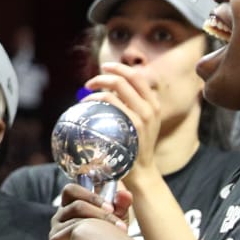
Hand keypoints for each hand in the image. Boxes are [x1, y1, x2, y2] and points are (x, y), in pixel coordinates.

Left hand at [82, 65, 163, 183]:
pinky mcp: (132, 126)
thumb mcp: (141, 122)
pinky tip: (85, 106)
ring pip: (115, 89)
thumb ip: (131, 105)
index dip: (119, 67)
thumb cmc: (136, 145)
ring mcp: (142, 117)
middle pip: (125, 79)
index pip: (137, 76)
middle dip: (104, 75)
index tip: (104, 67)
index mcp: (154, 103)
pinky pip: (110, 104)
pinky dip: (95, 100)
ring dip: (96, 87)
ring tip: (85, 95)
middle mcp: (150, 107)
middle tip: (89, 82)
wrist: (142, 172)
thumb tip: (109, 88)